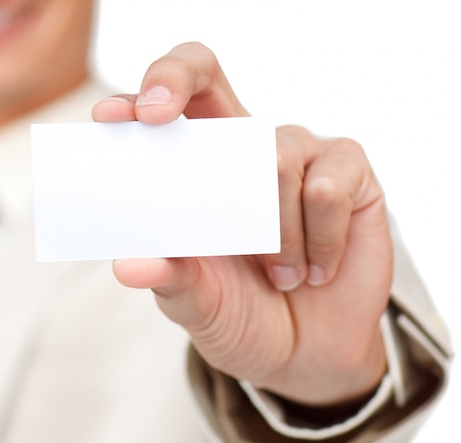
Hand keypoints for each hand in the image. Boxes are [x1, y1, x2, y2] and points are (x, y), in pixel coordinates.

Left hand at [92, 42, 392, 406]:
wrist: (306, 356)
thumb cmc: (242, 317)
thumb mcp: (198, 303)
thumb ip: (170, 279)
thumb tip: (127, 265)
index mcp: (198, 173)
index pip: (165, 108)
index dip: (136, 96)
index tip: (110, 118)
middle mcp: (243, 151)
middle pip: (203, 68)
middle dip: (174, 77)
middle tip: (155, 116)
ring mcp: (299, 155)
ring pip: (276, 155)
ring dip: (275, 229)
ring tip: (280, 277)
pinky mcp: (350, 174)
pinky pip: (328, 186)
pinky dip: (321, 238)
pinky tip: (317, 272)